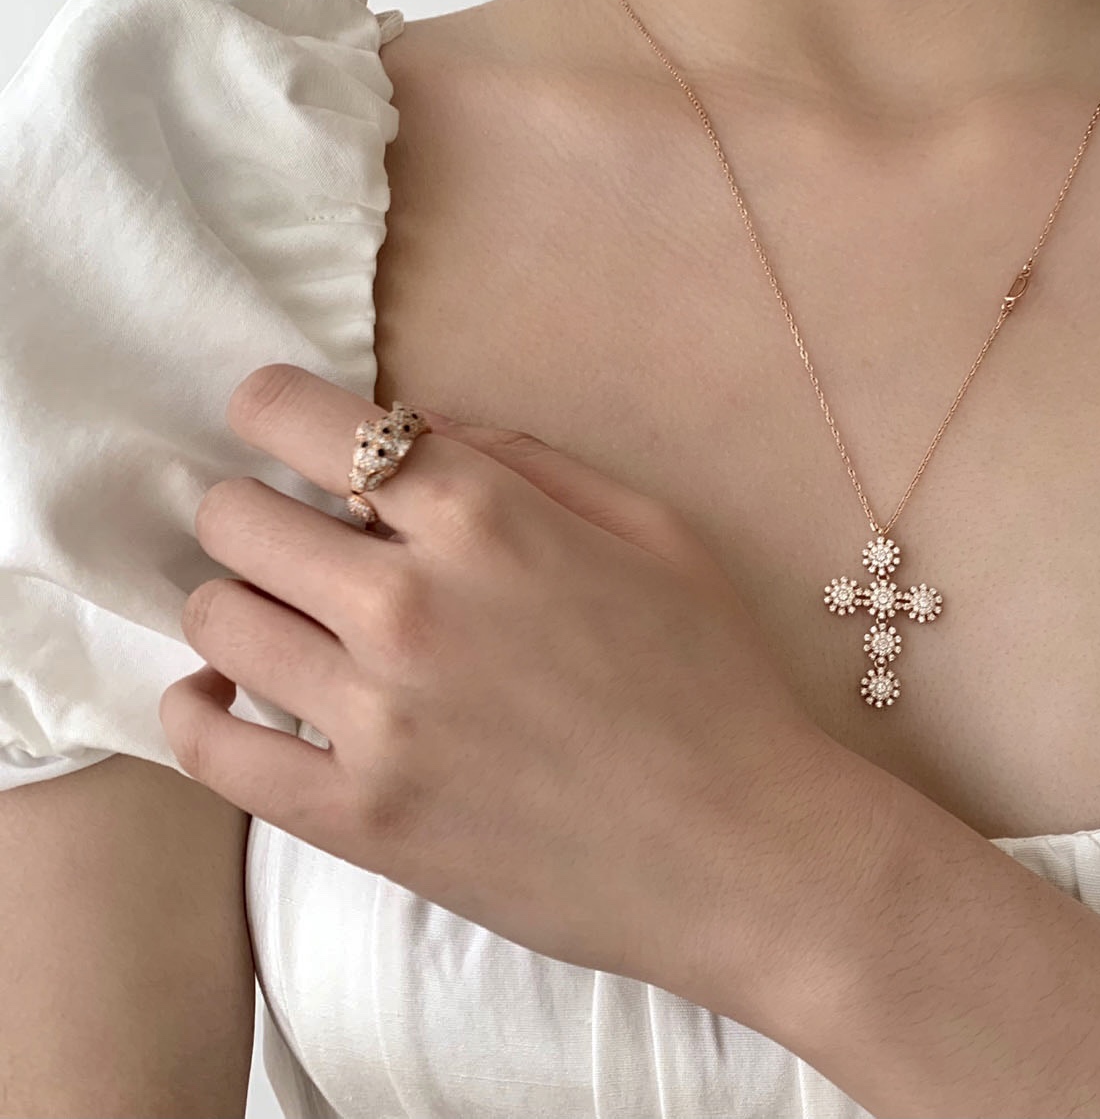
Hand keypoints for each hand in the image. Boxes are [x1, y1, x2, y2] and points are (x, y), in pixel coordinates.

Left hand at [161, 363, 860, 1010]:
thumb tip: (417, 427)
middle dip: (256, 509)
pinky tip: (224, 697)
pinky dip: (197, 712)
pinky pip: (211, 753)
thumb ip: (527, 458)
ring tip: (291, 623)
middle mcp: (408, 604)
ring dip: (240, 604)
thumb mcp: (653, 528)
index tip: (275, 421)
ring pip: (215, 620)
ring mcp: (374, 719)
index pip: (298, 418)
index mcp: (484, 516)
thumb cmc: (714, 678)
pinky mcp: (358, 821)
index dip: (268, 405)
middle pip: (235, 518)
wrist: (745, 850)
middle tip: (302, 538)